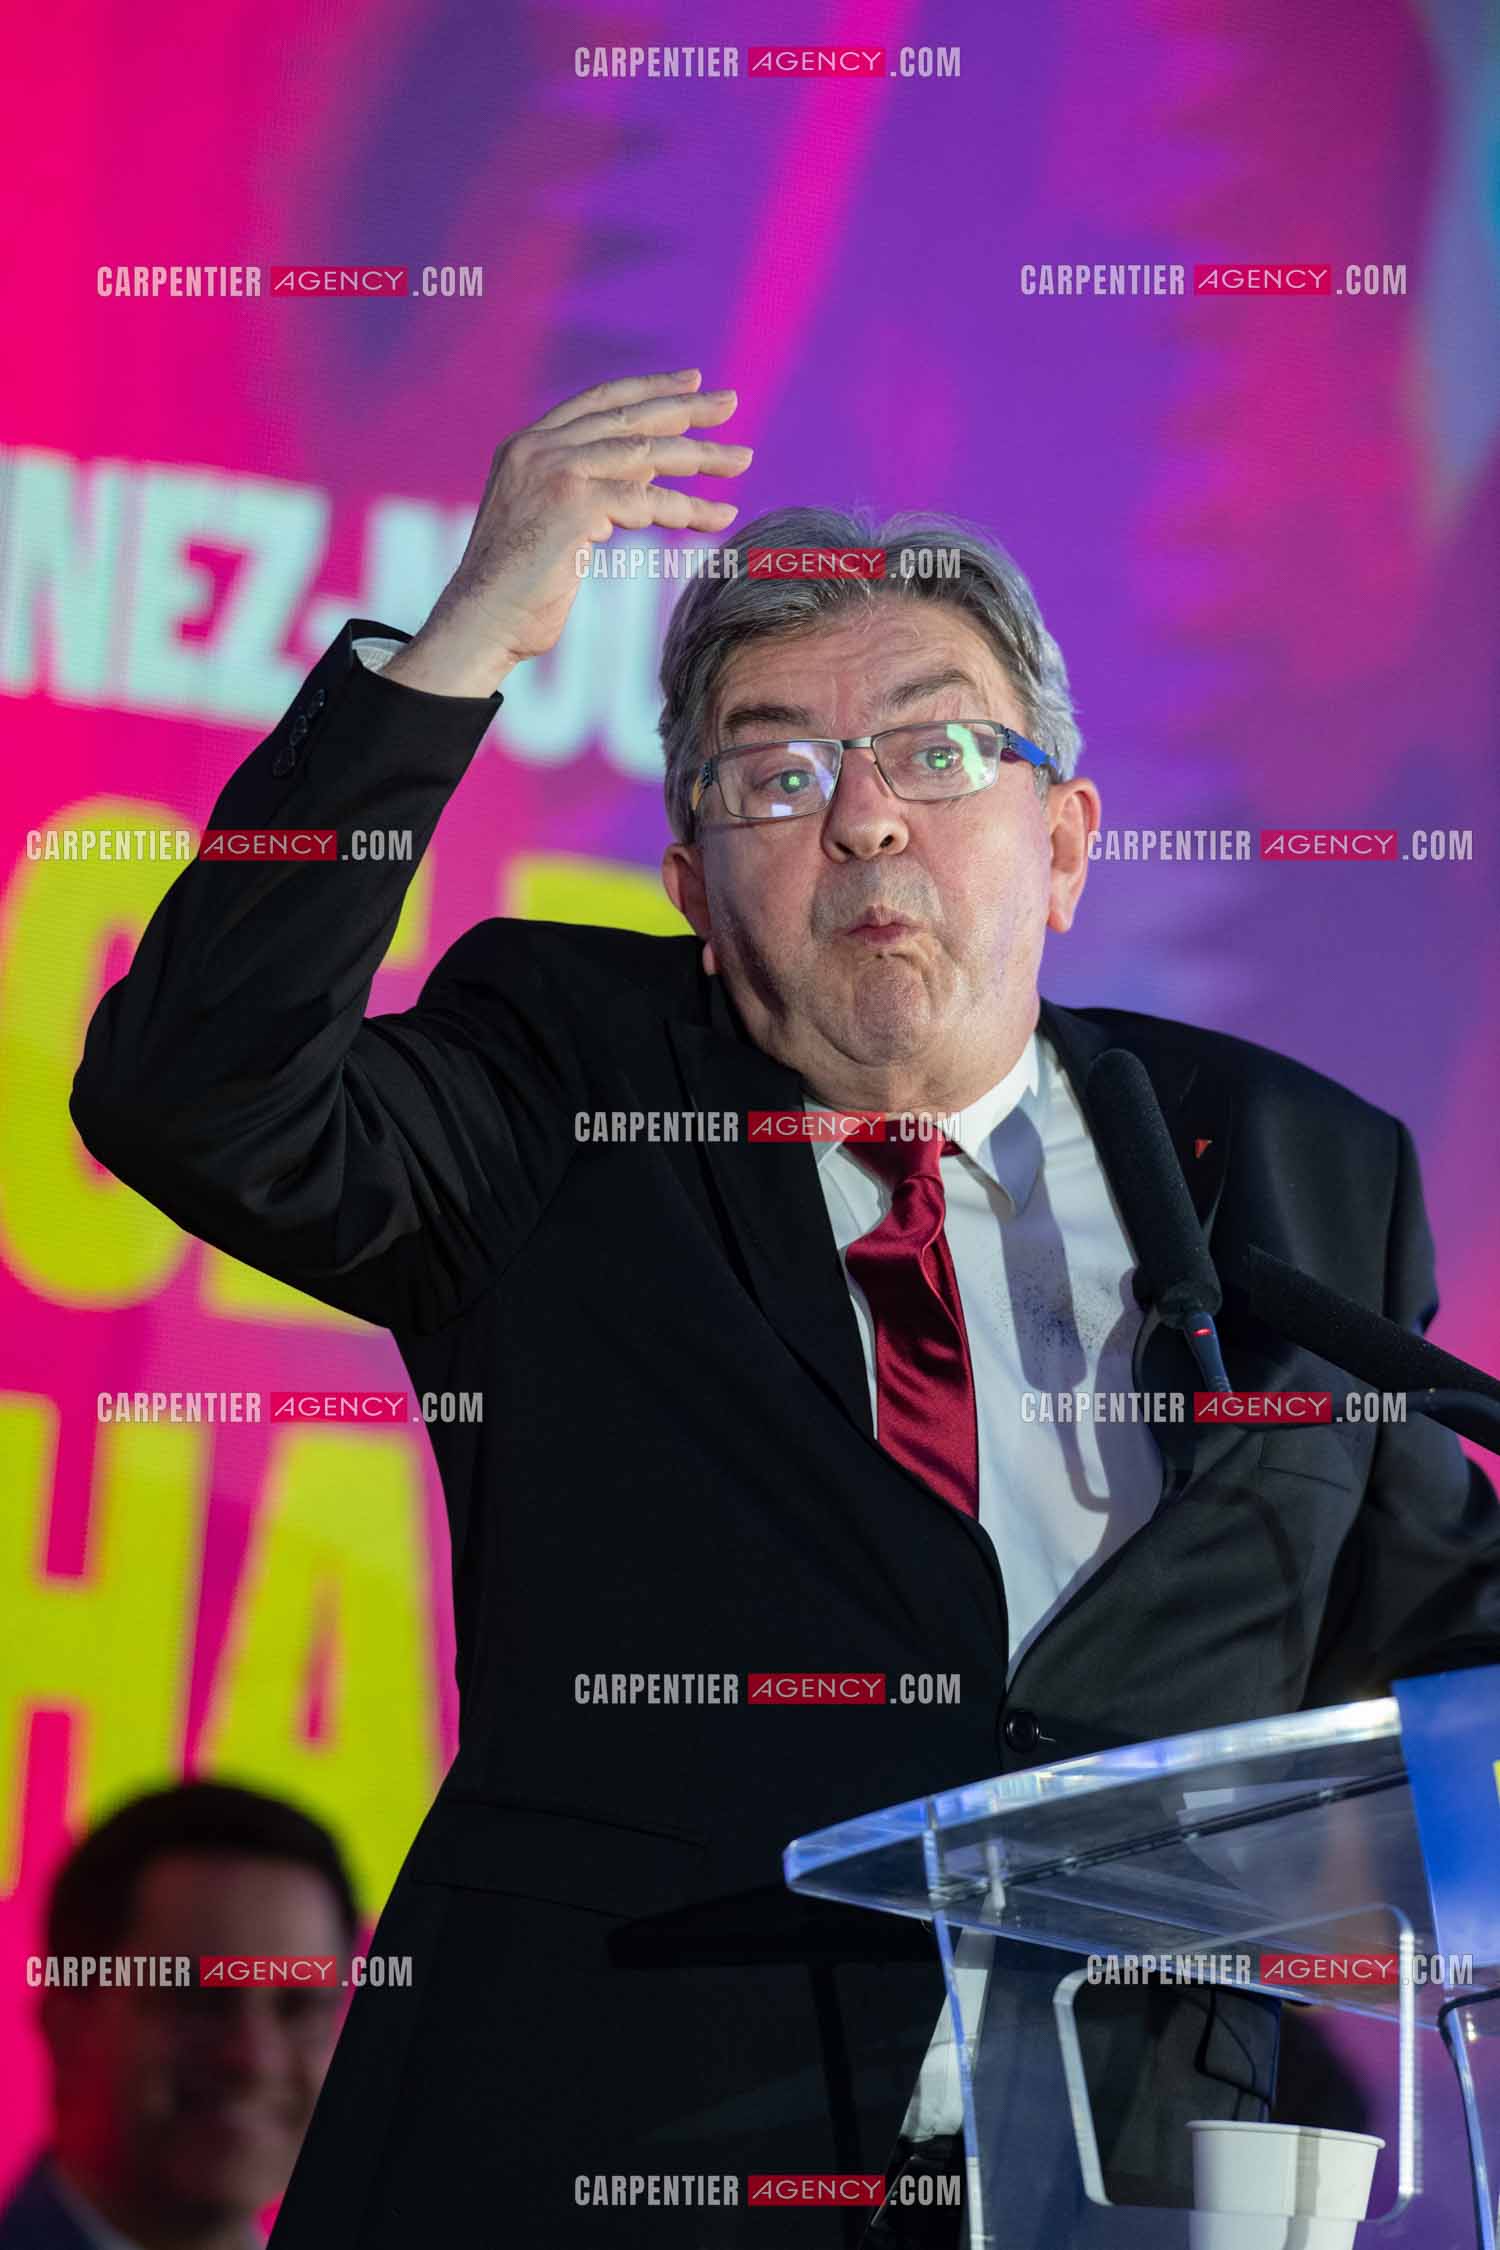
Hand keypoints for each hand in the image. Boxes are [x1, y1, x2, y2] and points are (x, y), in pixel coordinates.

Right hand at [386, 370, 751, 694]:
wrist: (480, 623)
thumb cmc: (517, 589)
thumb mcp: (550, 522)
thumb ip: (585, 487)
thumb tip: (643, 471)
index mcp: (527, 445)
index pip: (598, 402)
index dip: (647, 389)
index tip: (691, 382)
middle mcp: (537, 448)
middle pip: (627, 418)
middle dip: (684, 409)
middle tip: (730, 402)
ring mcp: (553, 472)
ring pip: (643, 454)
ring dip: (699, 457)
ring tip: (742, 460)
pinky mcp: (572, 505)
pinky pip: (645, 500)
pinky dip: (685, 508)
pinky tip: (718, 517)